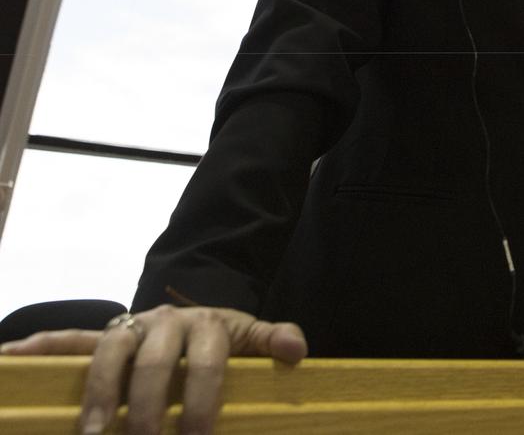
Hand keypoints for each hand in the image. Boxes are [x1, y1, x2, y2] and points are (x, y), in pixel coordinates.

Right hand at [0, 304, 306, 434]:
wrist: (194, 312)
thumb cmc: (222, 338)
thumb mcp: (250, 337)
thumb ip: (270, 341)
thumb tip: (296, 350)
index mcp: (206, 325)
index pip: (205, 362)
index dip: (201, 400)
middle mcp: (165, 323)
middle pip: (151, 363)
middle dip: (146, 409)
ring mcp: (129, 327)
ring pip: (107, 354)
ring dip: (98, 396)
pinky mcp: (101, 336)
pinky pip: (67, 341)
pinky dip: (37, 348)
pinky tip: (12, 358)